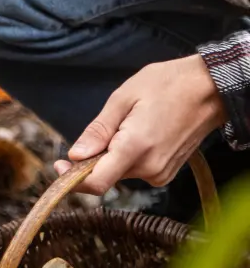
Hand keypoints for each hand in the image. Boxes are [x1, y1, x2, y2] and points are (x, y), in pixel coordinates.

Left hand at [53, 56, 227, 194]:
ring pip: (120, 172)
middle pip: (106, 175)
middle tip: (103, 128)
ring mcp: (160, 173)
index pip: (97, 182)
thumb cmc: (167, 85)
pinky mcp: (166, 173)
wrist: (209, 89)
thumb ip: (98, 130)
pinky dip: (128, 156)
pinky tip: (140, 132)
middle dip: (95, 158)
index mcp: (135, 147)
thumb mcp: (124, 97)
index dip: (73, 179)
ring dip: (113, 154)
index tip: (59, 165)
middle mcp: (149, 168)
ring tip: (130, 123)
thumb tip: (75, 156)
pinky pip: (136, 170)